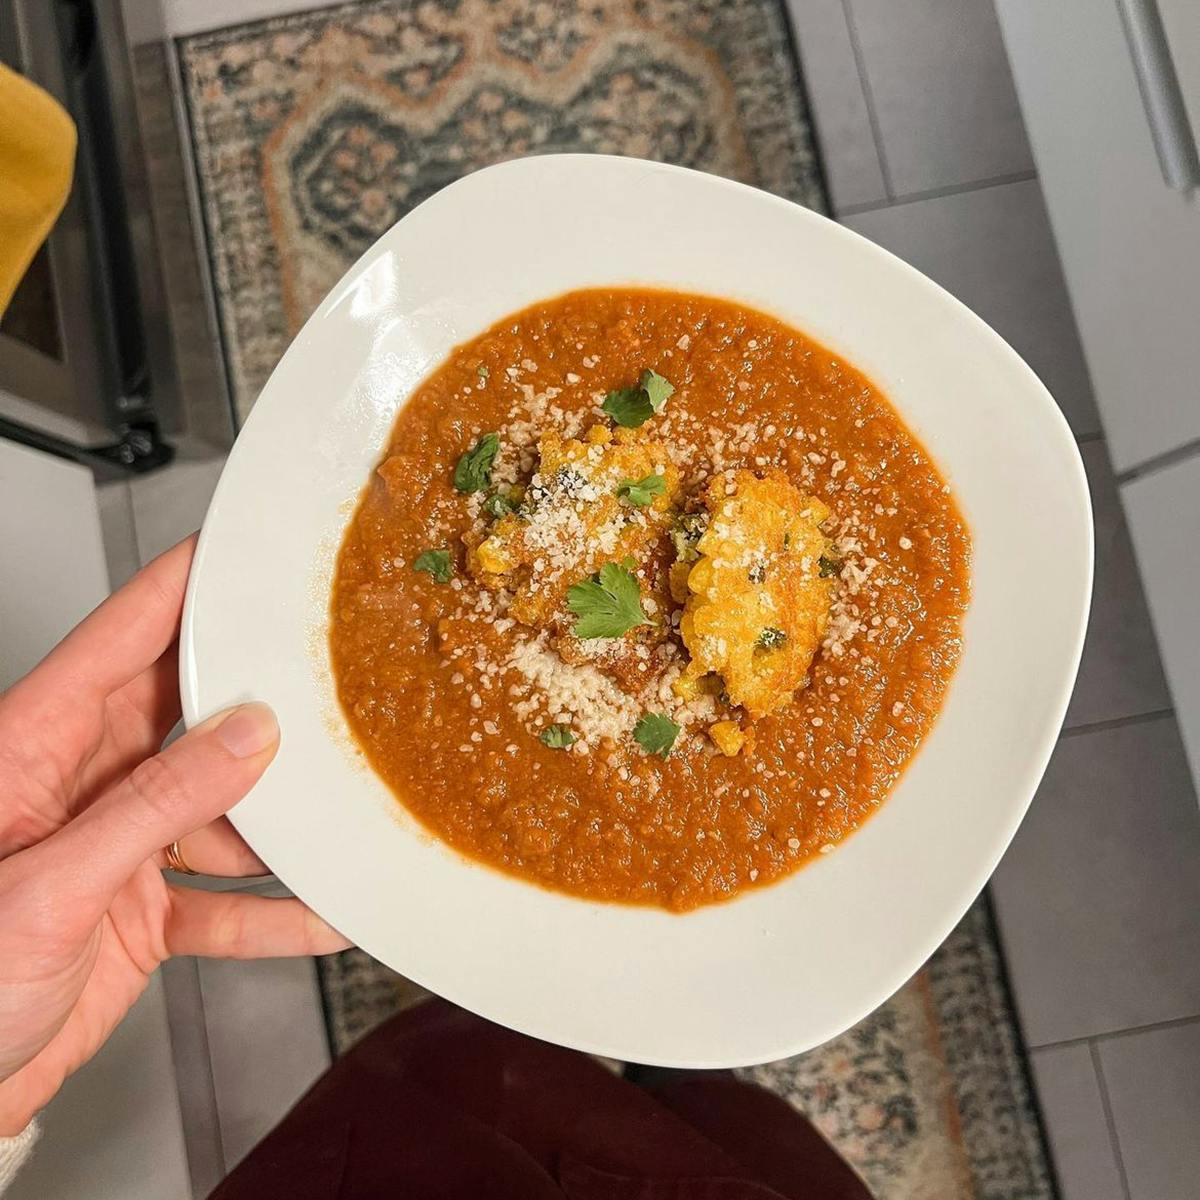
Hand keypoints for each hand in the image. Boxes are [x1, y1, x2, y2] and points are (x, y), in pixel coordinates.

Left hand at [0, 536, 347, 1133]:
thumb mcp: (52, 886)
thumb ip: (155, 806)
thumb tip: (246, 737)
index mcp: (35, 746)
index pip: (122, 637)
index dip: (183, 585)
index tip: (241, 550)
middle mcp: (81, 784)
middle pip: (187, 712)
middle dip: (257, 697)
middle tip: (327, 676)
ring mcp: (114, 847)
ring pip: (219, 805)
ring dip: (279, 819)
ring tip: (339, 812)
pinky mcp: (138, 909)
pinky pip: (223, 898)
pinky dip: (274, 910)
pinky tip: (323, 912)